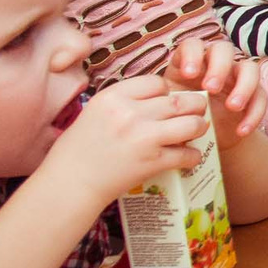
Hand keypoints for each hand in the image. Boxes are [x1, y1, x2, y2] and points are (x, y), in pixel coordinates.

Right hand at [37, 77, 212, 207]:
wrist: (68, 185)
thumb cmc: (77, 150)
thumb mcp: (95, 112)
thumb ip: (125, 102)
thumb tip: (161, 96)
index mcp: (113, 97)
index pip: (158, 82)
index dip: (167, 92)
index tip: (167, 101)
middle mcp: (130, 113)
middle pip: (181, 100)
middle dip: (194, 105)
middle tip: (195, 112)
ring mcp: (143, 137)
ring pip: (192, 123)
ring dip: (199, 127)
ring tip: (196, 131)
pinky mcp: (152, 161)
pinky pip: (187, 154)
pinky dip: (192, 156)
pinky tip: (188, 157)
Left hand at [162, 36, 267, 148]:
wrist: (203, 141)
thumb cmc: (179, 121)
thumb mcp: (169, 110)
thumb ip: (169, 102)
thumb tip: (167, 102)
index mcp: (191, 63)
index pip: (193, 45)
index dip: (192, 55)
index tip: (188, 74)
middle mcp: (216, 65)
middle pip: (223, 49)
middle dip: (219, 66)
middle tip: (210, 88)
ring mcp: (237, 78)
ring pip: (250, 68)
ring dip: (243, 86)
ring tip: (232, 107)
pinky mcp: (254, 95)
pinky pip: (261, 96)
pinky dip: (254, 113)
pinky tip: (241, 130)